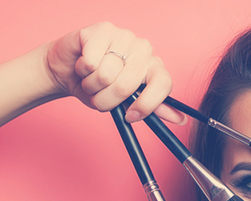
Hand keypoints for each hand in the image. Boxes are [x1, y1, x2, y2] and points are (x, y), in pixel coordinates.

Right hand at [45, 21, 184, 123]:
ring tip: (90, 79)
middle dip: (106, 99)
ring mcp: (125, 36)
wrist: (68, 72)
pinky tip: (83, 64)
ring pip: (106, 75)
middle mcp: (144, 49)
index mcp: (154, 67)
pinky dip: (82, 70)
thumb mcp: (126, 104)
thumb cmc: (99, 88)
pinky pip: (91, 62)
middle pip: (127, 86)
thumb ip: (153, 109)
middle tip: (99, 95)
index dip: (145, 105)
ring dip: (91, 85)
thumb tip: (181, 120)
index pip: (163, 84)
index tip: (130, 116)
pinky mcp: (103, 29)